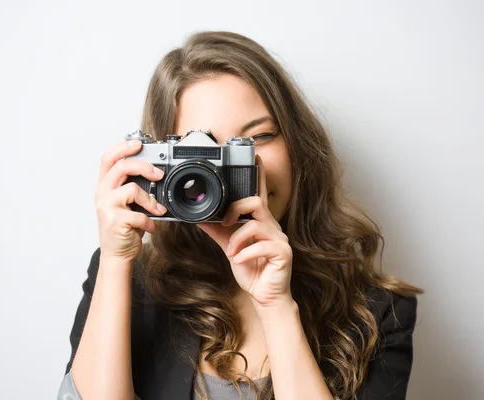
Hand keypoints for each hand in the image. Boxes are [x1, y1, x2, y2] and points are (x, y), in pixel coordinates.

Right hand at [94, 139, 167, 263]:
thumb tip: (155, 174)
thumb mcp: (125, 204)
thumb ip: (131, 187)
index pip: (108, 159)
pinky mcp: (115, 221)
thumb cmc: (123, 228)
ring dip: (151, 200)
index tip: (138, 143)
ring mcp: (107, 207)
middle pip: (122, 167)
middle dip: (144, 166)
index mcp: (104, 186)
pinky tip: (151, 227)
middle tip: (159, 174)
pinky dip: (151, 222)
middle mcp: (102, 194)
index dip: (122, 147)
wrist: (116, 254)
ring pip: (133, 189)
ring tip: (157, 210)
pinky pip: (140, 214)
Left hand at [198, 155, 292, 306]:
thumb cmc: (252, 270)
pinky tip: (240, 260)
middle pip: (256, 202)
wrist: (265, 296)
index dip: (258, 176)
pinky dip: (246, 253)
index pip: (259, 194)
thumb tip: (200, 219)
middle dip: (236, 210)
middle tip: (225, 223)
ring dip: (238, 238)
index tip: (255, 158)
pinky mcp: (283, 253)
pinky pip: (262, 246)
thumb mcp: (230, 247)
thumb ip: (218, 232)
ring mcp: (280, 239)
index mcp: (260, 222)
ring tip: (232, 252)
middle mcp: (272, 227)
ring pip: (256, 224)